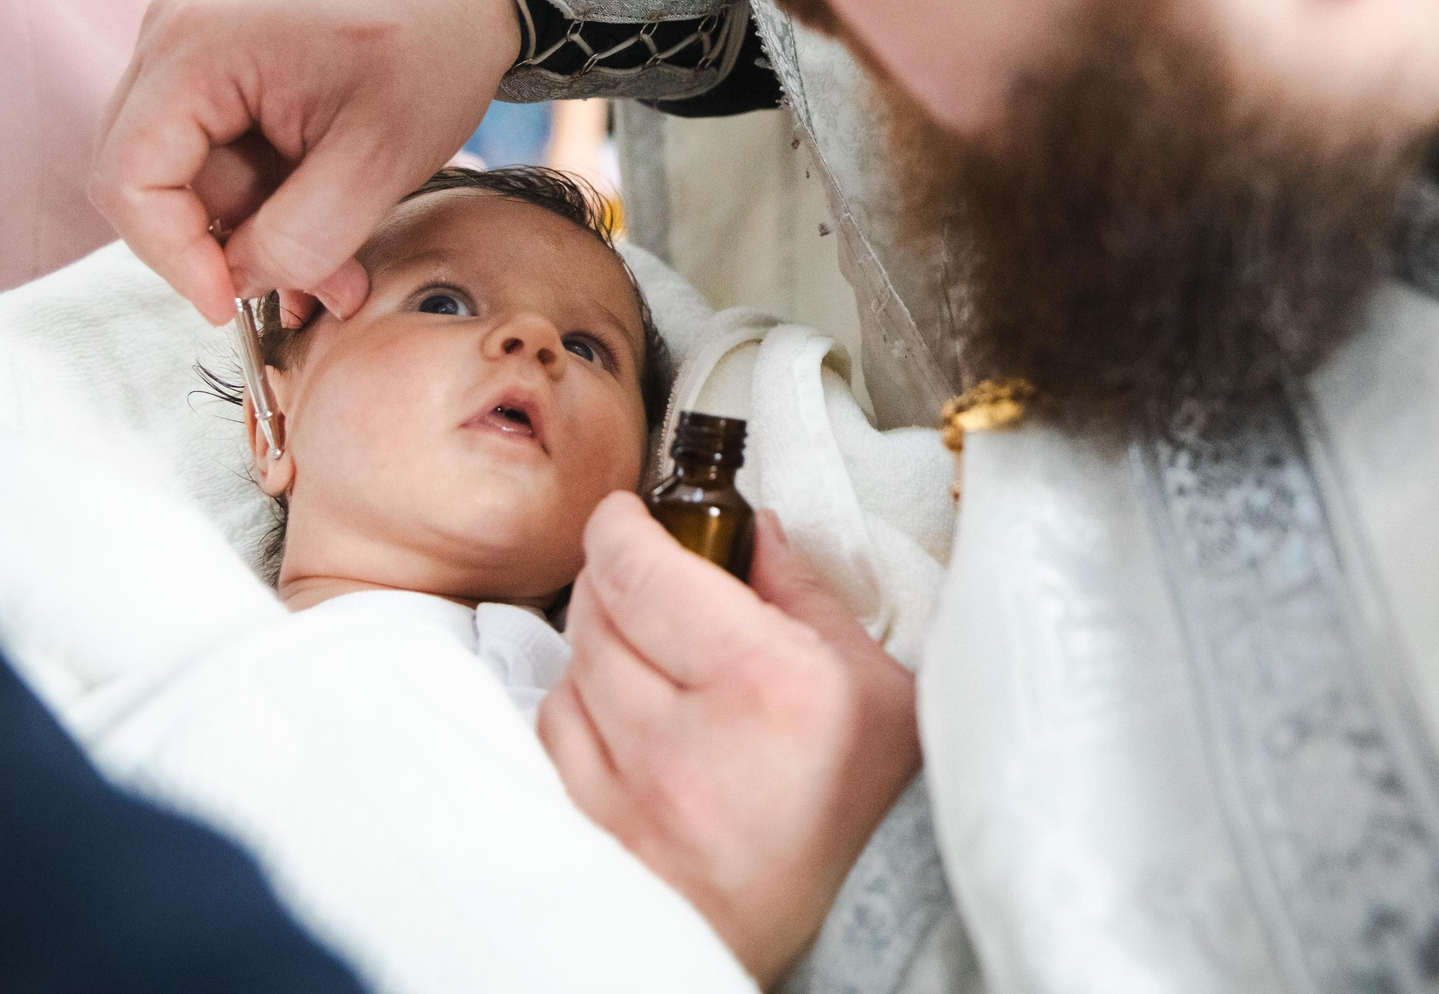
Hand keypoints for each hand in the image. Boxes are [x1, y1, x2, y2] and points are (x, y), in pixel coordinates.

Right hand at [89, 0, 519, 322]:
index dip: (173, 258)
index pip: (128, 181)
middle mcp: (172, 35)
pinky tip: (331, 214)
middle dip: (231, 248)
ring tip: (345, 258)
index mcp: (194, 45)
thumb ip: (303, 237)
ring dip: (262, 229)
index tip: (235, 306)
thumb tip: (241, 283)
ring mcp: (194, 45)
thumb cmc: (433, 47)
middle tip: (320, 287)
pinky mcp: (222, 61)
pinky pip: (220, 151)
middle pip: (155, 181)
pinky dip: (269, 197)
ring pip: (194, 176)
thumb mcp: (380, 159)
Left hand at [539, 494, 920, 981]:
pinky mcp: (609, 846)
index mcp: (765, 684)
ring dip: (596, 650)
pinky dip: (580, 716)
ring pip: (565, 681)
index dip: (622, 525)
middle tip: (647, 573)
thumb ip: (803, 594)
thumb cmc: (879, 806)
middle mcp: (687, 745)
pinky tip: (625, 716)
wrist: (865, 925)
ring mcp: (637, 805)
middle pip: (595, 618)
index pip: (640, 570)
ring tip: (647, 653)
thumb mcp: (874, 681)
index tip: (628, 514)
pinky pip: (558, 749)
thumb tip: (754, 530)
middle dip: (614, 578)